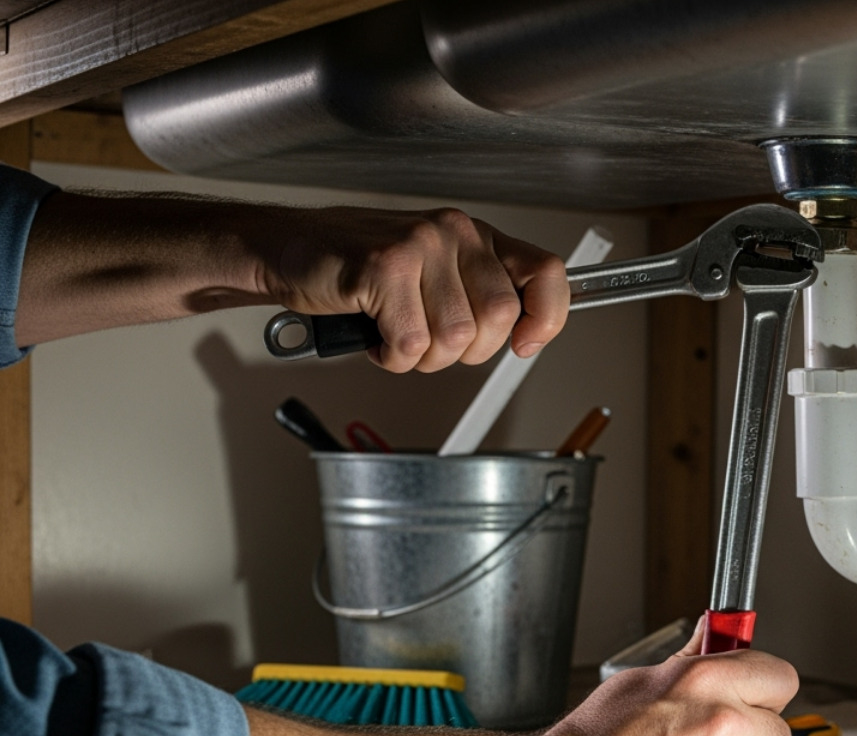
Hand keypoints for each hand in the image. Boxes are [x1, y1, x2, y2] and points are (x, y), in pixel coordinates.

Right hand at [263, 205, 569, 372]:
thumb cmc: (358, 267)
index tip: (528, 343)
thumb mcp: (433, 272)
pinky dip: (391, 357)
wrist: (288, 249)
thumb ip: (477, 294)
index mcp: (475, 236)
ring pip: (454, 338)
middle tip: (429, 342)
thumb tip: (526, 333)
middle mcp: (454, 234)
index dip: (548, 317)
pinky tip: (375, 337)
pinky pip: (411, 343)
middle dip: (466, 352)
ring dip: (423, 358)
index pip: (546, 272)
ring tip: (396, 336)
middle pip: (499, 319)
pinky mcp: (384, 268)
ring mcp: (419, 247)